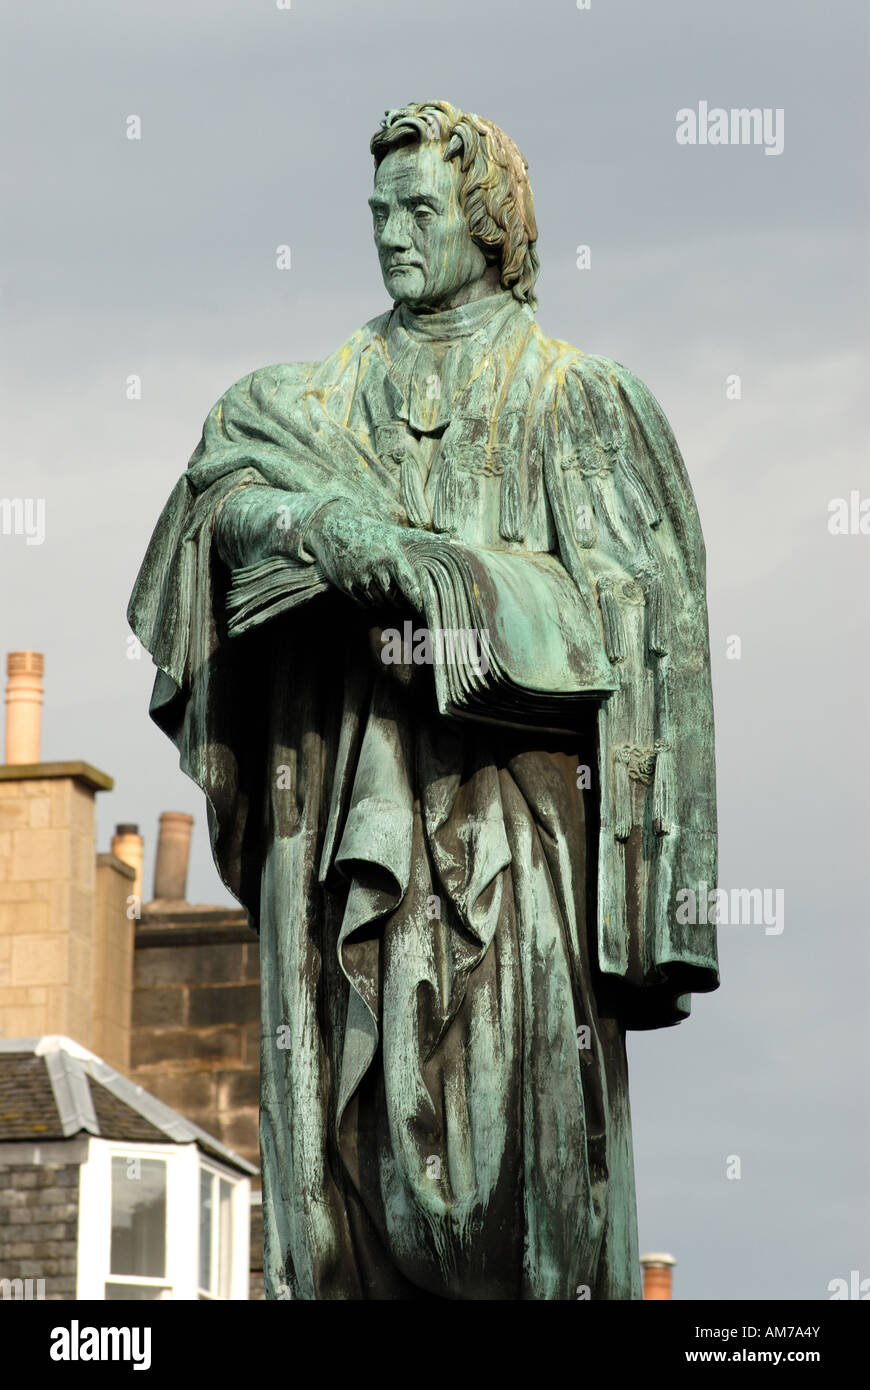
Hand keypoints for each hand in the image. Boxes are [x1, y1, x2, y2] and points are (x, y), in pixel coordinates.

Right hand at [305, 502, 422, 608]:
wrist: (335, 527)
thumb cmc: (374, 532)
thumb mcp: (397, 533)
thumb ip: (424, 539)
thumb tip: (453, 538)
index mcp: (392, 556)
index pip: (409, 586)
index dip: (418, 601)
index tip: (425, 609)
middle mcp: (375, 568)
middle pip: (394, 598)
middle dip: (399, 601)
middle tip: (403, 600)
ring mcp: (359, 577)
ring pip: (378, 602)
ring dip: (384, 602)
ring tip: (387, 594)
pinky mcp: (345, 584)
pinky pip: (363, 603)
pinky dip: (369, 602)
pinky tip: (371, 591)